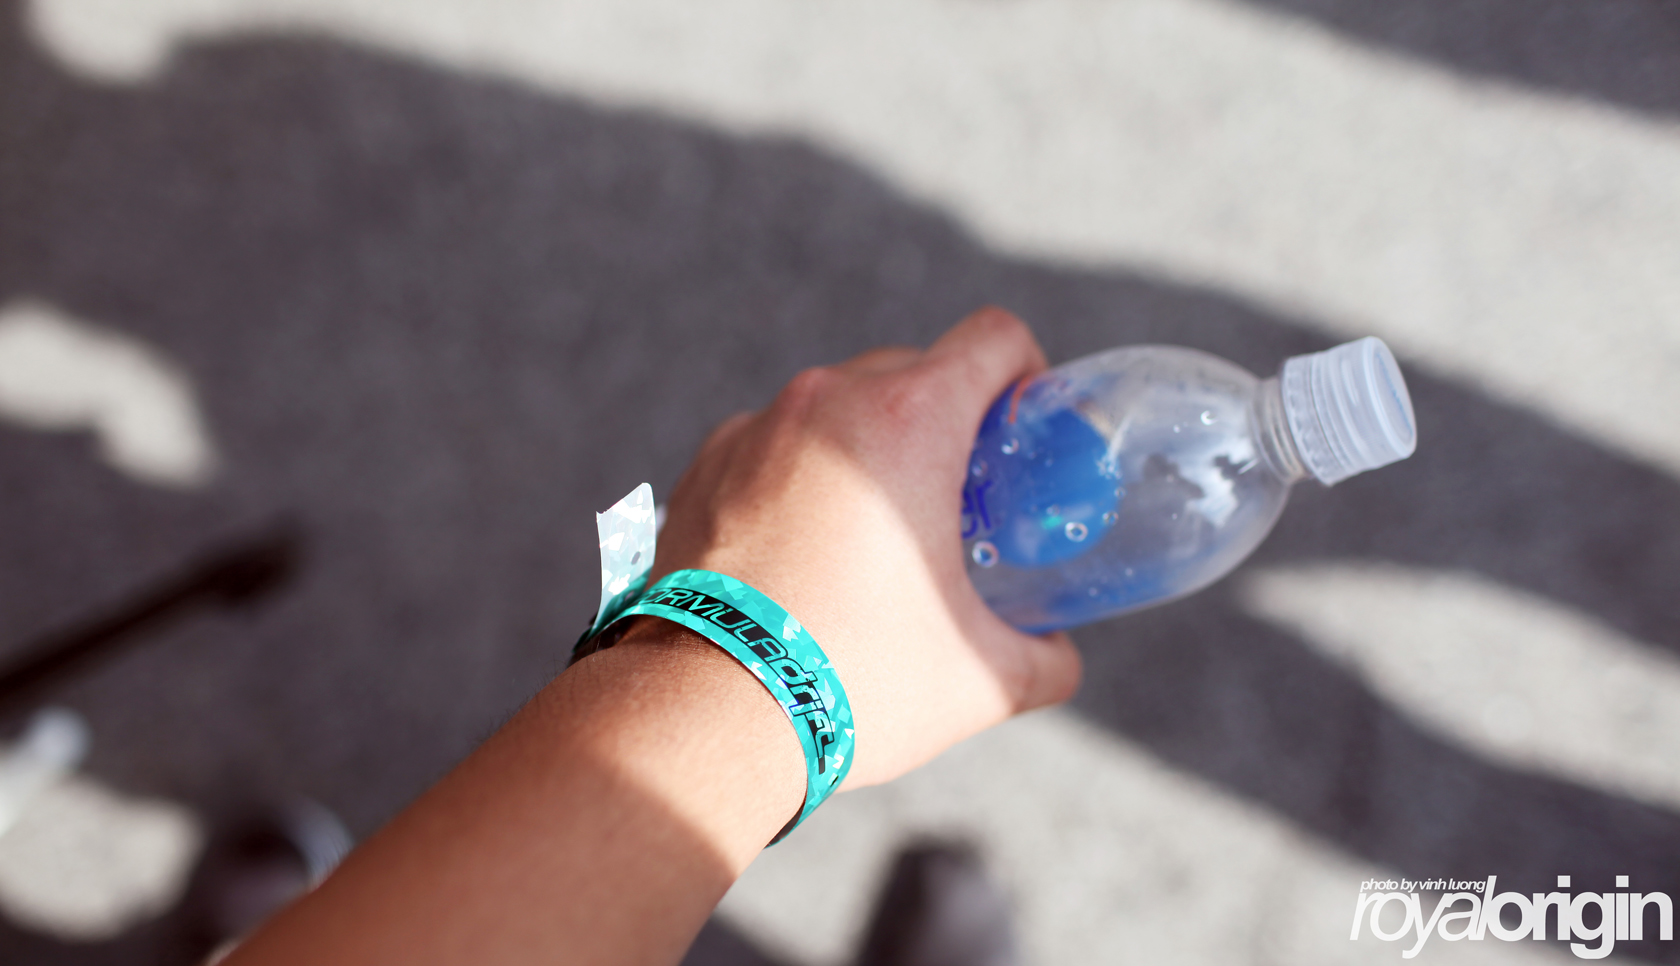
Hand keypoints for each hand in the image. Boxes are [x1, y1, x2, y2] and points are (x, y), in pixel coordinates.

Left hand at [650, 306, 1082, 787]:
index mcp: (906, 421)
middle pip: (913, 371)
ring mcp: (754, 429)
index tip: (1023, 435)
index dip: (1026, 376)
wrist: (707, 718)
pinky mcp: (702, 467)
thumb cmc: (851, 685)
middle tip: (959, 502)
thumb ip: (1043, 658)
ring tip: (873, 537)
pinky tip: (803, 555)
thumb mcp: (979, 680)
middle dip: (945, 424)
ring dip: (867, 451)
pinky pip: (772, 446)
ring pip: (836, 409)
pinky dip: (799, 480)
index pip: (994, 339)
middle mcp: (825, 401)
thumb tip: (1057, 657)